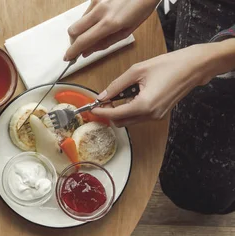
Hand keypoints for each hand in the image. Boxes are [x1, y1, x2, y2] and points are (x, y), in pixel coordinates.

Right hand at [64, 0, 156, 60]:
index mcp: (110, 23)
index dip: (72, 51)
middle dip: (73, 41)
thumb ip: (105, 43)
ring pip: (79, 21)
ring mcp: (96, 1)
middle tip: (80, 46)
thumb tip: (87, 52)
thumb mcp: (126, 31)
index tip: (68, 58)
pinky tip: (101, 17)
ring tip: (96, 29)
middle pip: (73, 30)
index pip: (83, 41)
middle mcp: (100, 11)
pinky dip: (89, 19)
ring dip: (82, 29)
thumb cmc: (141, 8)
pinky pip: (86, 11)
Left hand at [92, 45, 215, 126]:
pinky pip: (139, 117)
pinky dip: (130, 109)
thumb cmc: (170, 65)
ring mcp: (156, 116)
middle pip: (120, 121)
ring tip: (118, 95)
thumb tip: (102, 95)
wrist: (194, 67)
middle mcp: (150, 115)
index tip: (91, 108)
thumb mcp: (138, 70)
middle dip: (109, 113)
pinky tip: (131, 96)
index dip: (101, 111)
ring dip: (119, 111)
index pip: (115, 114)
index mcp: (144, 105)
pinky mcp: (160, 114)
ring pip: (129, 121)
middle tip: (103, 100)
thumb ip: (117, 85)